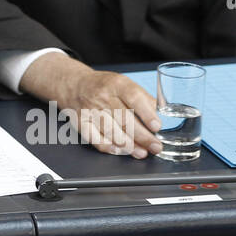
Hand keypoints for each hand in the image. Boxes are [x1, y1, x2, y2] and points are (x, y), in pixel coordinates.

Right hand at [20, 54, 161, 157]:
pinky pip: (94, 138)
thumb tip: (160, 115)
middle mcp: (102, 96)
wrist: (74, 85)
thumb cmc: (104, 86)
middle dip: (143, 136)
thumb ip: (142, 98)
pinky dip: (108, 146)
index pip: (134, 97)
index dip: (147, 113)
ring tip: (142, 152)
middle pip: (124, 118)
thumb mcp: (124, 83)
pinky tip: (119, 150)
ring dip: (128, 144)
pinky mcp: (81, 122)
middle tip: (156, 146)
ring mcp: (90, 110)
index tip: (157, 126)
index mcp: (116, 84)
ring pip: (111, 131)